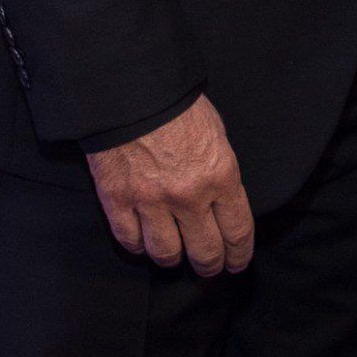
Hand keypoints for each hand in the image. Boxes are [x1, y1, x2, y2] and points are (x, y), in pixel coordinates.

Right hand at [88, 96, 254, 275]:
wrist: (129, 88)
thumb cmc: (176, 104)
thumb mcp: (215, 132)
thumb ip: (219, 170)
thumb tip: (221, 197)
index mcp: (220, 176)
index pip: (238, 232)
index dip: (239, 255)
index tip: (236, 263)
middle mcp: (189, 196)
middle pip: (204, 251)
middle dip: (209, 266)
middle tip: (208, 268)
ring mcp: (151, 201)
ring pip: (166, 253)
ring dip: (172, 259)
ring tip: (174, 257)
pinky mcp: (118, 200)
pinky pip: (129, 240)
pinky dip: (137, 246)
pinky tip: (142, 242)